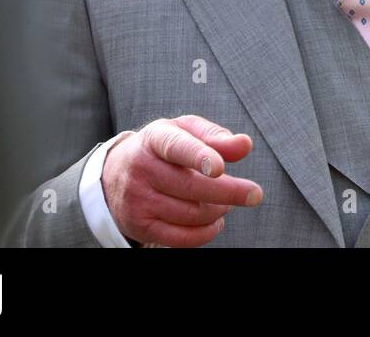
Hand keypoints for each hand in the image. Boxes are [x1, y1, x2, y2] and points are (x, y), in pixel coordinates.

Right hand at [101, 115, 262, 246]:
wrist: (115, 175)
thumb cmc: (164, 149)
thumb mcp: (185, 131)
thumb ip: (216, 136)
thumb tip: (245, 145)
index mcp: (155, 138)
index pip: (177, 147)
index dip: (199, 157)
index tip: (220, 168)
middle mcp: (141, 168)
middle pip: (191, 187)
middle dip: (229, 192)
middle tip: (254, 194)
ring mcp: (137, 199)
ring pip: (190, 213)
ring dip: (218, 210)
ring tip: (226, 202)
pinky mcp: (139, 225)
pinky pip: (180, 238)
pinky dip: (206, 233)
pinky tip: (216, 221)